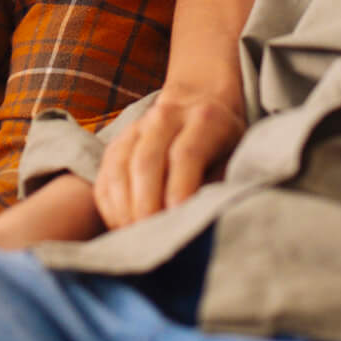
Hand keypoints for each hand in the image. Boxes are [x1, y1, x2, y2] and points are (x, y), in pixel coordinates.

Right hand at [93, 84, 244, 227]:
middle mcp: (166, 117)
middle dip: (146, 205)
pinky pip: (105, 174)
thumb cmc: (224, 141)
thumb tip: (201, 218)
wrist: (199, 100)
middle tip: (150, 239)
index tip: (176, 219)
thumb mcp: (235, 156)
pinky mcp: (117, 141)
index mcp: (204, 119)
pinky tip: (120, 224)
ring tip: (133, 236)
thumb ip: (220, 183)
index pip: (185, 155)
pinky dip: (109, 204)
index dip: (179, 189)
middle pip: (146, 161)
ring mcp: (137, 127)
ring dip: (123, 207)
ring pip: (119, 167)